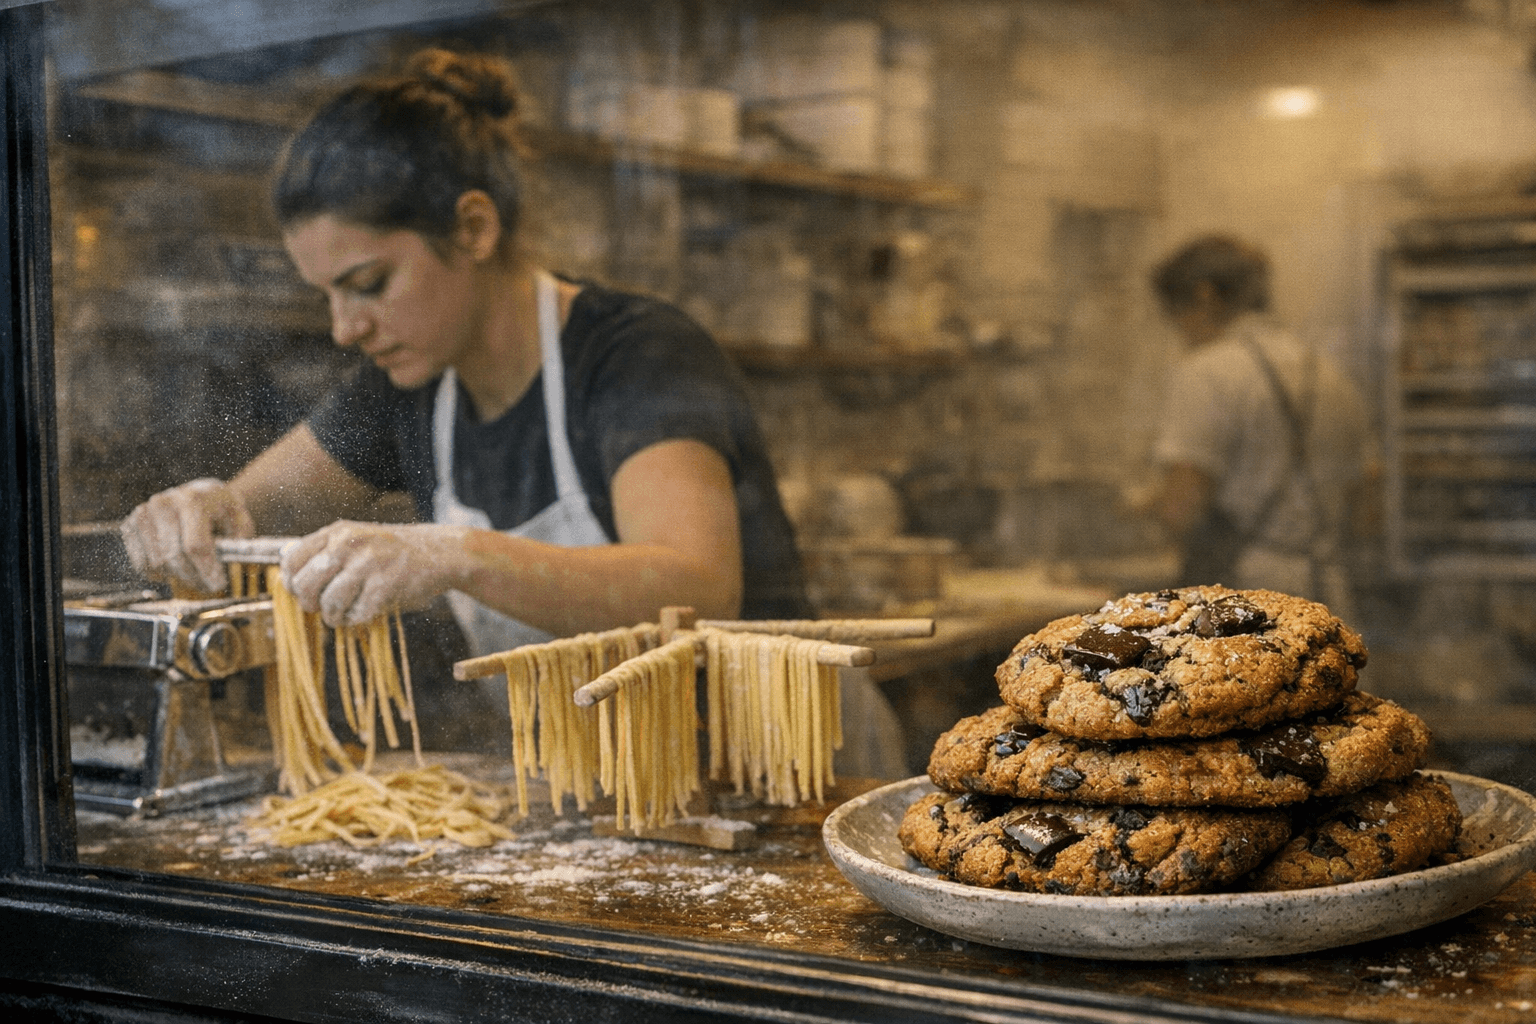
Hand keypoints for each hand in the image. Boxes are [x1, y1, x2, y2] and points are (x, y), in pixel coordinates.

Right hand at [121, 478, 254, 592]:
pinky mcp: (130, 525)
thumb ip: (240, 542)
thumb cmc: (223, 512)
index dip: (206, 570)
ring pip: (156, 563)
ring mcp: (143, 514)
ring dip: (177, 577)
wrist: (202, 496)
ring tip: (195, 574)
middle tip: (208, 586)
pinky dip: (159, 573)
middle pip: (173, 557)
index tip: (218, 585)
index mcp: (194, 500)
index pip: (195, 545)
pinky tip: (176, 566)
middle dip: (193, 578)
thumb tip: (237, 566)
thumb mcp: (241, 521)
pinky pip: (140, 564)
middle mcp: (163, 504)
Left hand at [279, 521, 470, 627]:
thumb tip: (286, 575)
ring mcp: (368, 563)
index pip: (291, 561)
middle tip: (324, 608)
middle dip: (310, 604)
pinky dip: (358, 619)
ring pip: (329, 604)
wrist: (439, 553)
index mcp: (337, 532)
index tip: (307, 592)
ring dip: (334, 617)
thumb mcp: (355, 540)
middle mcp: (348, 544)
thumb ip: (323, 552)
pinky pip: (357, 614)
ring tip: (345, 614)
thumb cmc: (392, 553)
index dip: (293, 584)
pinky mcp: (386, 584)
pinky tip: (367, 611)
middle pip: (304, 586)